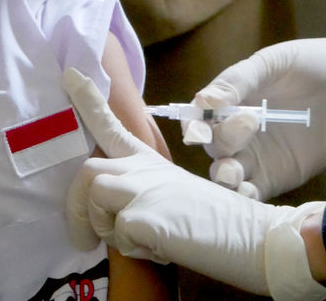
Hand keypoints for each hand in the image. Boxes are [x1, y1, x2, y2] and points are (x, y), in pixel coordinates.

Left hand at [62, 68, 325, 299]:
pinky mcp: (146, 214)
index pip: (113, 126)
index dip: (89, 101)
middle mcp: (145, 168)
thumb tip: (111, 213)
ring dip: (106, 229)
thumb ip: (142, 193)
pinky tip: (161, 249)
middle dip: (79, 208)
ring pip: (94, 195)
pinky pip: (118, 232)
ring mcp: (145, 187)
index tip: (70, 75)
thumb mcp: (173, 198)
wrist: (255, 238)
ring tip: (139, 242)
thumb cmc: (215, 224)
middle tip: (84, 238)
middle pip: (88, 171)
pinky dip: (134, 249)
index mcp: (151, 162)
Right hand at [196, 36, 325, 200]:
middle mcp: (234, 131)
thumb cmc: (311, 66)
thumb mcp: (274, 62)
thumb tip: (203, 101)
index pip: (198, 117)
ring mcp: (253, 157)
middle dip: (222, 138)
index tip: (200, 126)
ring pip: (223, 173)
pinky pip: (249, 193)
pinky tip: (246, 191)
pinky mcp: (272, 178)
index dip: (194, 124)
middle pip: (211, 145)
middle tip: (251, 120)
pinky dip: (242, 197)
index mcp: (228, 100)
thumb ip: (238, 80)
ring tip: (235, 171)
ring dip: (223, 175)